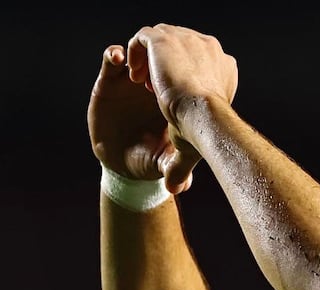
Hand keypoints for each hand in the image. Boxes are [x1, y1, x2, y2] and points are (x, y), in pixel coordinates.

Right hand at [87, 44, 194, 192]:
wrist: (126, 163)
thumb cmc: (152, 158)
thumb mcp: (166, 161)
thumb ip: (175, 165)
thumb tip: (186, 185)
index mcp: (177, 98)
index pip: (185, 71)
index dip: (184, 66)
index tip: (181, 74)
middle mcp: (157, 85)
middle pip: (164, 55)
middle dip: (163, 55)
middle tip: (159, 72)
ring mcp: (134, 82)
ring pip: (140, 52)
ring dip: (140, 50)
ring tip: (136, 69)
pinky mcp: (110, 82)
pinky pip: (112, 60)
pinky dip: (115, 54)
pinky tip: (119, 58)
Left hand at [125, 24, 237, 175]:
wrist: (200, 119)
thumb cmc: (205, 134)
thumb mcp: (195, 142)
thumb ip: (183, 156)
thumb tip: (177, 190)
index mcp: (222, 68)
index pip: (200, 63)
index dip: (185, 79)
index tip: (173, 100)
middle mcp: (208, 49)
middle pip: (181, 48)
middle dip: (166, 67)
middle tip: (154, 92)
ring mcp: (185, 40)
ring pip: (162, 40)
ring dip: (150, 60)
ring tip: (142, 84)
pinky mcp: (163, 38)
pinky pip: (143, 38)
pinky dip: (135, 53)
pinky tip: (134, 77)